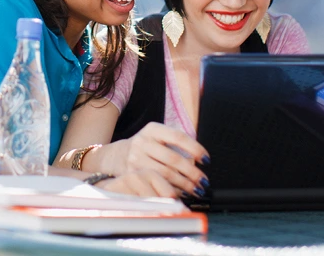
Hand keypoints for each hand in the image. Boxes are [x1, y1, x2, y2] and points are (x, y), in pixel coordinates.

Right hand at [93, 122, 207, 195]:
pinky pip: (156, 183)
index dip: (195, 149)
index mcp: (153, 129)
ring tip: (196, 189)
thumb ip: (175, 144)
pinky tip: (180, 193)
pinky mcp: (133, 173)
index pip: (178, 137)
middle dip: (192, 172)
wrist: (116, 156)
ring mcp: (136, 158)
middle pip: (173, 158)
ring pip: (165, 174)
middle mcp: (143, 142)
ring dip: (184, 184)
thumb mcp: (156, 138)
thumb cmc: (145, 147)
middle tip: (204, 181)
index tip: (206, 160)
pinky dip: (171, 189)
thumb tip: (199, 160)